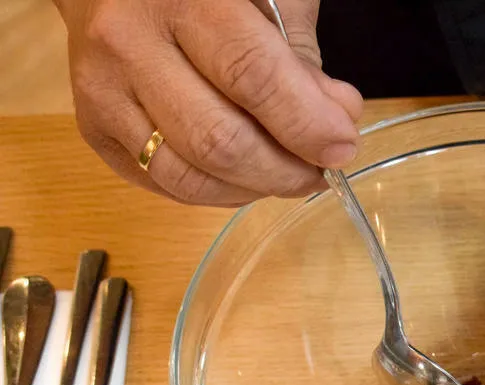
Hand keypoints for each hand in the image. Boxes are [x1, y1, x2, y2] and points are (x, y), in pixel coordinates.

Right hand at [58, 0, 362, 206]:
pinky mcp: (94, 129)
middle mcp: (128, 43)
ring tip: (290, 175)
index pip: (251, 76)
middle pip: (217, 140)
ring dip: (254, 189)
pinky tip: (249, 175)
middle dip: (284, 170)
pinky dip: (221, 192)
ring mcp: (102, 91)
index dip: (306, 124)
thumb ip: (301, 58)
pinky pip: (166, 186)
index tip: (342, 146)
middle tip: (321, 169)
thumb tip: (334, 124)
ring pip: (188, 176)